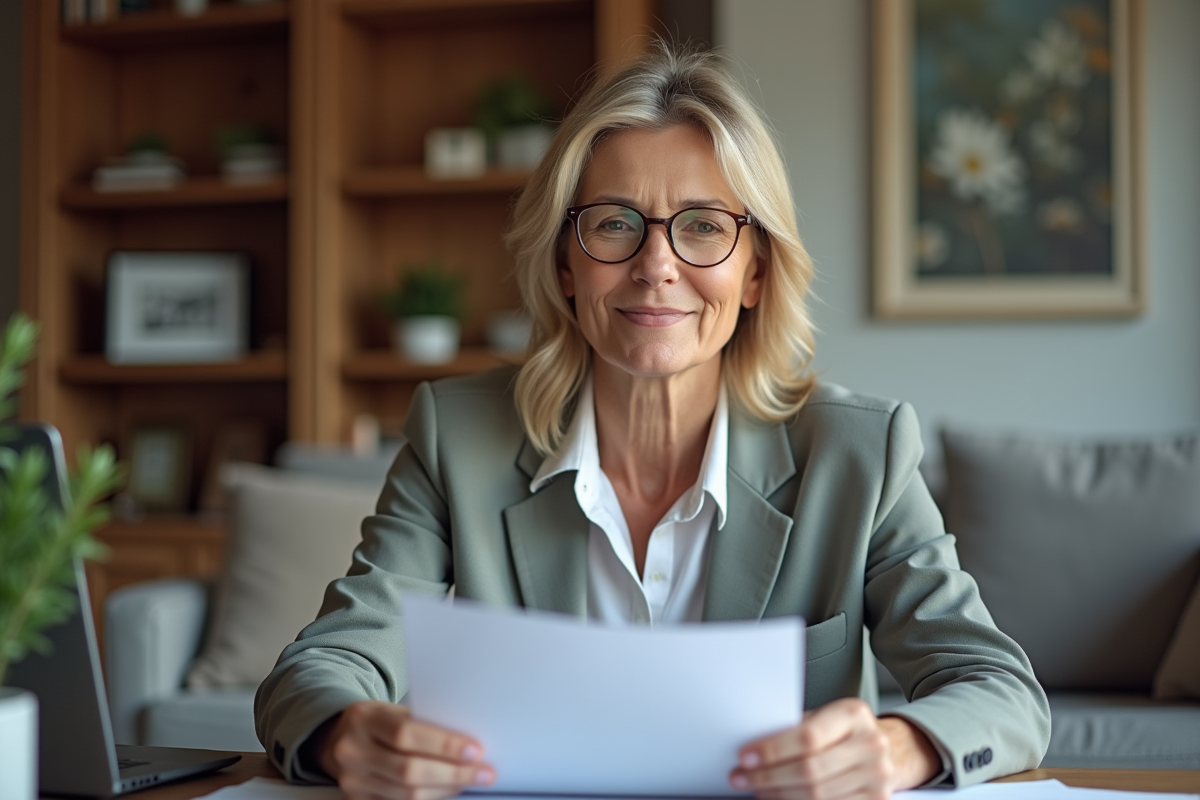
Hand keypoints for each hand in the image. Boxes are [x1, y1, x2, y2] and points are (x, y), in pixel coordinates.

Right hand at [311, 701, 494, 799]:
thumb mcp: (392, 710)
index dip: (443, 745)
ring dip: (445, 789)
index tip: (475, 750)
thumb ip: (422, 723)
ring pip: (406, 794)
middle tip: (483, 773)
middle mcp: (352, 750)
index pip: (406, 733)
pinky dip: (429, 799)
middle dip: (452, 773)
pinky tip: (447, 791)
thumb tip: (466, 744)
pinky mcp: (355, 799)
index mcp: (364, 718)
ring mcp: (351, 779)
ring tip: (470, 781)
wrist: (338, 738)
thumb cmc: (377, 721)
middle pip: (408, 770)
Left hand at [728, 698, 939, 799]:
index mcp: (853, 714)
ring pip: (817, 795)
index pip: (807, 736)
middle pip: (810, 771)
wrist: (890, 748)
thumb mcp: (824, 716)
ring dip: (780, 795)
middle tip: (741, 778)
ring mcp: (878, 776)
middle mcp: (871, 745)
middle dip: (769, 777)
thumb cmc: (844, 730)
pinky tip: (782, 798)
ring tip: (758, 790)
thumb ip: (796, 728)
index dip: (773, 750)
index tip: (745, 757)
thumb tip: (753, 744)